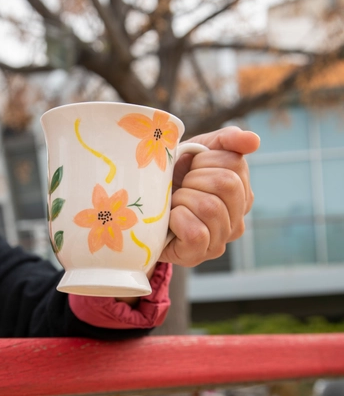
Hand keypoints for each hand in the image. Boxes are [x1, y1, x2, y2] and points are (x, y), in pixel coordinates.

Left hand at [158, 126, 259, 266]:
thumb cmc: (172, 176)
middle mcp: (237, 219)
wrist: (141, 204)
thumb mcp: (197, 150)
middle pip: (226, 184)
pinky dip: (177, 219)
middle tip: (180, 186)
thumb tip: (254, 140)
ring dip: (183, 198)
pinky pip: (196, 232)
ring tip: (174, 202)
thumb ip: (227, 140)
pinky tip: (170, 218)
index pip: (234, 163)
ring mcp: (219, 241)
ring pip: (210, 207)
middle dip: (194, 178)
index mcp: (241, 192)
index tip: (190, 169)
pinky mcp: (197, 255)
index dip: (204, 160)